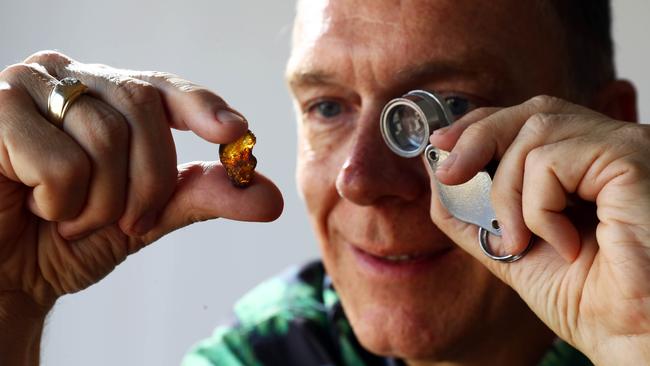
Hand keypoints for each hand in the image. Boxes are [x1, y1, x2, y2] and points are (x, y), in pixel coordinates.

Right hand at [0, 51, 282, 315]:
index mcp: (107, 96)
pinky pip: (59, 160)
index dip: (202, 107)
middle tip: (125, 223)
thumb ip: (203, 196)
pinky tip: (36, 207)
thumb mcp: (147, 216)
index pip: (165, 89)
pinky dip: (58, 201)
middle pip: (141, 110)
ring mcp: (29, 87)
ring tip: (72, 219)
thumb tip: (270, 198)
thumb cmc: (70, 237)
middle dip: (146, 181)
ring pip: (103, 136)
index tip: (236, 131)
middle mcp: (71, 80)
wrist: (9, 275)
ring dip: (100, 201)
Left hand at [426, 95, 649, 363]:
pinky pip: (553, 162)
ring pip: (536, 134)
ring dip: (507, 193)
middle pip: (534, 112)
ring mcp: (624, 149)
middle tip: (449, 175)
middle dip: (478, 138)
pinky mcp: (630, 159)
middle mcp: (611, 147)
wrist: (631, 335)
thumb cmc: (588, 299)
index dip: (482, 124)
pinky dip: (538, 207)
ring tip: (521, 241)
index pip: (531, 118)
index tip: (441, 143)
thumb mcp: (511, 248)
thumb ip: (474, 210)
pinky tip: (564, 243)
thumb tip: (436, 170)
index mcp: (587, 164)